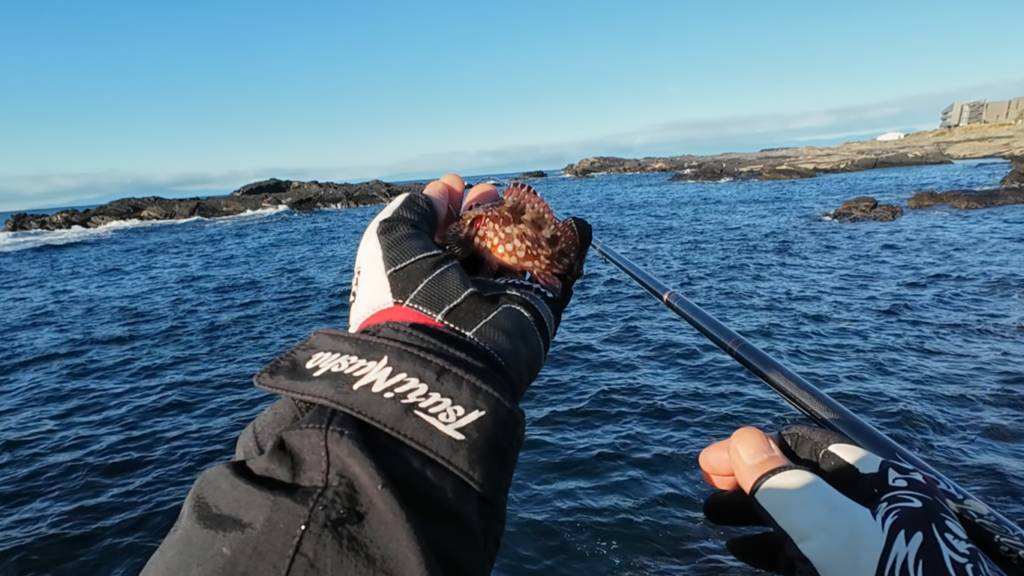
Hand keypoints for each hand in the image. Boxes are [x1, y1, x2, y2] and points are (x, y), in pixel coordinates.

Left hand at [348, 173, 590, 399]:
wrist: (445, 349)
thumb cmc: (408, 291)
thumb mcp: (391, 240)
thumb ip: (413, 210)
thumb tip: (442, 192)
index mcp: (424, 276)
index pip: (441, 236)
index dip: (448, 207)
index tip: (456, 183)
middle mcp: (462, 289)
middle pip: (481, 242)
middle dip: (488, 211)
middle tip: (492, 191)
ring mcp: (501, 300)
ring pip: (520, 254)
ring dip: (527, 225)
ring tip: (530, 202)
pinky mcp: (537, 311)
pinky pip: (559, 276)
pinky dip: (570, 250)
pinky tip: (576, 226)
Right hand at [699, 426, 1002, 575]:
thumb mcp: (831, 531)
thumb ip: (786, 484)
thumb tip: (743, 439)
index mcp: (883, 486)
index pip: (807, 448)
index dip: (755, 450)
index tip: (710, 462)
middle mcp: (877, 512)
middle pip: (800, 481)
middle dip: (749, 480)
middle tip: (705, 486)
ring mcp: (867, 549)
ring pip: (799, 519)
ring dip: (752, 513)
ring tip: (711, 515)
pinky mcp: (855, 574)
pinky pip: (807, 552)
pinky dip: (771, 547)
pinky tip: (741, 550)